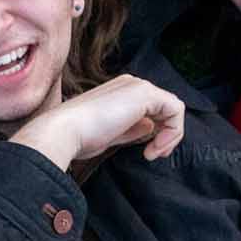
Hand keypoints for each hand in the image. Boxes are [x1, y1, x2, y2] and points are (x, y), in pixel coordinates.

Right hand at [8, 76, 187, 169]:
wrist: (64, 131)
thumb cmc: (78, 137)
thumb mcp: (110, 135)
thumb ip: (131, 129)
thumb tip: (150, 128)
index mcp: (120, 92)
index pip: (152, 110)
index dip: (157, 133)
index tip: (148, 154)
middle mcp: (130, 84)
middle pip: (164, 108)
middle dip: (166, 135)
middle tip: (154, 155)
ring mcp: (137, 86)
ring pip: (172, 108)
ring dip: (170, 135)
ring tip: (154, 153)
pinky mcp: (144, 93)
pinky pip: (175, 109)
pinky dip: (172, 131)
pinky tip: (156, 147)